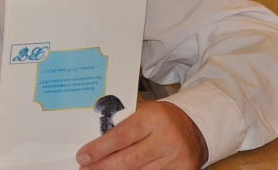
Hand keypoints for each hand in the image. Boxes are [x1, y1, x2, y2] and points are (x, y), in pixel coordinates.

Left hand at [75, 101, 207, 169]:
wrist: (194, 126)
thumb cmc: (161, 118)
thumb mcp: (143, 112)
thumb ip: (123, 127)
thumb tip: (95, 147)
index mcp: (153, 118)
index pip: (121, 137)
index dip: (99, 149)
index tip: (82, 156)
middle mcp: (167, 138)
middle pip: (129, 160)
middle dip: (103, 166)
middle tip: (85, 168)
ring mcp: (177, 158)